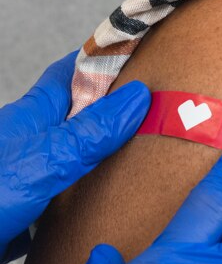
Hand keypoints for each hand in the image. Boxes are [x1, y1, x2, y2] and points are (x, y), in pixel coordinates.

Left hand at [0, 50, 149, 263]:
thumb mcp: (44, 161)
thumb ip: (90, 133)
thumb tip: (140, 96)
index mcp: (32, 116)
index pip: (72, 72)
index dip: (104, 57)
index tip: (141, 48)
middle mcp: (30, 142)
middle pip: (78, 115)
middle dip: (114, 109)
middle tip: (158, 106)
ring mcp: (25, 179)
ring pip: (72, 159)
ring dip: (102, 159)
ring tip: (146, 158)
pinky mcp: (21, 216)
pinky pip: (62, 202)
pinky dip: (85, 203)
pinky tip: (106, 211)